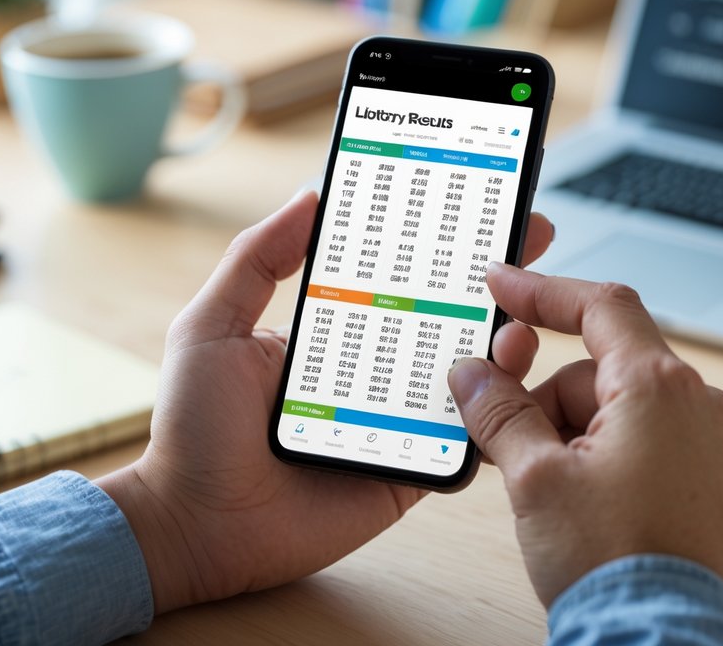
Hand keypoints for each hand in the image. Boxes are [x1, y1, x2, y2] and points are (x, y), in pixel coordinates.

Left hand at [98, 192, 554, 612]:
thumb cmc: (192, 427)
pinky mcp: (409, 472)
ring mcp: (396, 421)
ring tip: (524, 314)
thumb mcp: (213, 326)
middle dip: (492, 277)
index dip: (437, 241)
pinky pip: (462, 441)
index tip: (475, 200)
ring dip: (504, 340)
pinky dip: (495, 414)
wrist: (194, 527)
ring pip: (467, 375)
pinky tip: (513, 382)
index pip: (397, 275)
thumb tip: (309, 194)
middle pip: (446, 316)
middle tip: (530, 234)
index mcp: (335, 331)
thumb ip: (256, 260)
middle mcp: (373, 371)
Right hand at [448, 265, 722, 607]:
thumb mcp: (535, 478)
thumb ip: (499, 411)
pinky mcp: (713, 485)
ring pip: (621, 411)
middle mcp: (699, 408)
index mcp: (660, 388)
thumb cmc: (614, 564)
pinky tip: (587, 507)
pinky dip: (608, 459)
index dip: (544, 291)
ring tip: (555, 497)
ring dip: (575, 436)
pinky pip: (648, 445)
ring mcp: (713, 448)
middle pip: (601, 370)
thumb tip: (475, 375)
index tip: (504, 286)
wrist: (664, 640)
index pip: (600, 306)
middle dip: (548, 400)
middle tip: (515, 448)